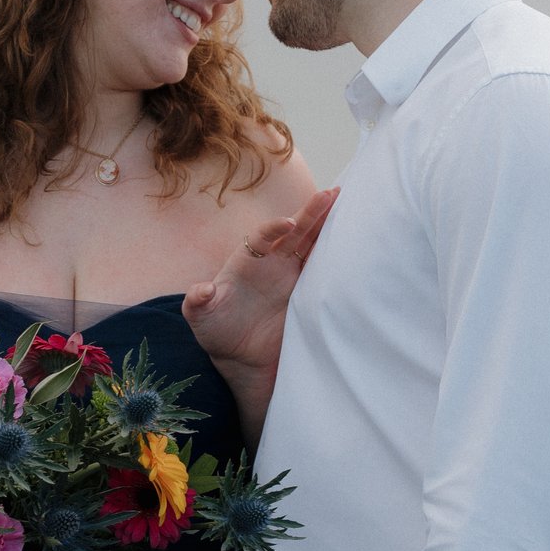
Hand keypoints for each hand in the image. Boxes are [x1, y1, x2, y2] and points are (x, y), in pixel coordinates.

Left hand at [181, 187, 335, 428]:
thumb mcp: (200, 318)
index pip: (262, 237)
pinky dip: (336, 256)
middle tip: (332, 194)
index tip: (287, 223)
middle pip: (295, 232)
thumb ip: (198, 302)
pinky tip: (351, 242)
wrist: (240, 357)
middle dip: (312, 213)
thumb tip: (201, 290)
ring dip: (329, 227)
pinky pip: (323, 270)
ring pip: (313, 245)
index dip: (273, 228)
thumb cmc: (216, 331)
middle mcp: (272, 263)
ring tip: (347, 206)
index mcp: (247, 261)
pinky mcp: (306, 292)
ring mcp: (291, 276)